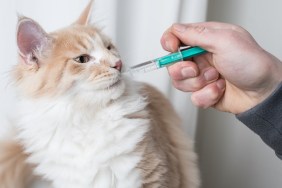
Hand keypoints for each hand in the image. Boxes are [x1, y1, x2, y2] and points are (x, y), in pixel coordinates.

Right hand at [161, 22, 281, 113]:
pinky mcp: (204, 92)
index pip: (176, 36)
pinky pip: (193, 97)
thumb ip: (197, 34)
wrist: (264, 92)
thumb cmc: (251, 63)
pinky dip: (207, 95)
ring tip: (216, 79)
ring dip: (198, 83)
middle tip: (196, 69)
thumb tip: (176, 30)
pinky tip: (220, 90)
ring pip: (180, 82)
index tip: (172, 48)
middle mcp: (201, 57)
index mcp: (205, 39)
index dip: (169, 42)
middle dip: (183, 69)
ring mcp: (201, 76)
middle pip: (173, 63)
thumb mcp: (225, 41)